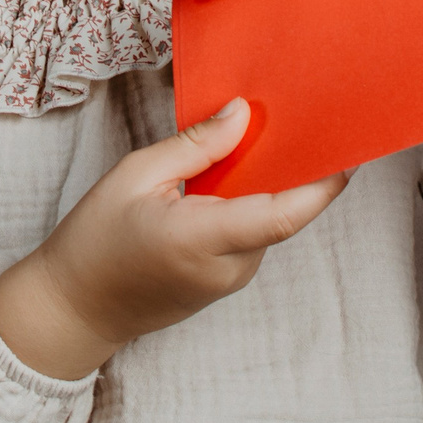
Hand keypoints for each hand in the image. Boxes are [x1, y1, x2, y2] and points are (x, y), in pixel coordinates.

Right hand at [0, 101, 351, 379]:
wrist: (76, 308)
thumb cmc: (95, 240)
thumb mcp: (136, 176)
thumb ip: (196, 146)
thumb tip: (244, 114)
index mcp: (202, 239)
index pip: (282, 214)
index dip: (322, 184)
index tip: (347, 149)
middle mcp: (228, 267)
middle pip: (281, 212)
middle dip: (294, 167)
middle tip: (298, 116)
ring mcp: (231, 280)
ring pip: (268, 222)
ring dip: (268, 184)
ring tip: (256, 137)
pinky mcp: (227, 282)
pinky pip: (252, 234)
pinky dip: (251, 203)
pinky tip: (232, 174)